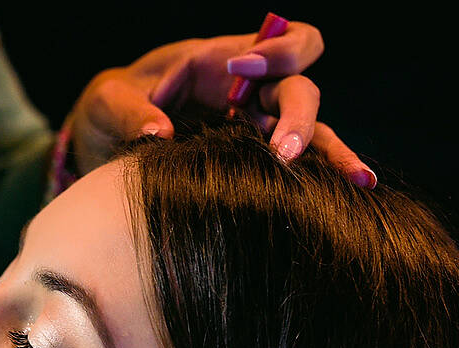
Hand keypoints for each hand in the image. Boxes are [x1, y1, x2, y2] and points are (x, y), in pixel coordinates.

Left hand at [65, 22, 374, 187]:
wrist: (104, 141)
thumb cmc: (110, 108)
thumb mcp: (107, 102)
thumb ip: (130, 111)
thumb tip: (158, 135)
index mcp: (221, 63)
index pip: (277, 42)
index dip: (275, 52)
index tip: (244, 72)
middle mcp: (250, 94)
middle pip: (299, 88)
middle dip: (297, 113)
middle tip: (284, 150)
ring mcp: (256, 131)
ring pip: (310, 132)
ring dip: (330, 151)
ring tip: (355, 178)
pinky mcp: (252, 165)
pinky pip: (295, 168)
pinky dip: (321, 178)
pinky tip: (351, 194)